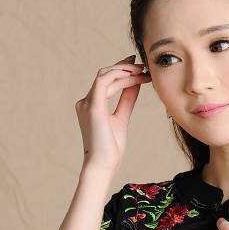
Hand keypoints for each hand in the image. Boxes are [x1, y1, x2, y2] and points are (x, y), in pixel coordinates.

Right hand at [75, 54, 151, 172]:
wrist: (102, 164)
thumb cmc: (111, 148)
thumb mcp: (121, 119)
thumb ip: (126, 101)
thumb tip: (135, 85)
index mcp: (91, 105)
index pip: (106, 81)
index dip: (121, 71)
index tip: (138, 68)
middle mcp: (86, 101)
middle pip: (105, 75)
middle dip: (124, 67)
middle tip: (142, 65)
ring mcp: (87, 102)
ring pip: (106, 75)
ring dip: (125, 71)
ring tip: (141, 70)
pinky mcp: (92, 105)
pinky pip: (104, 81)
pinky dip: (119, 76)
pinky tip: (133, 76)